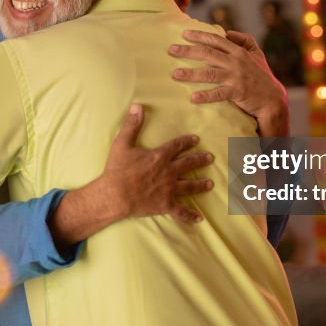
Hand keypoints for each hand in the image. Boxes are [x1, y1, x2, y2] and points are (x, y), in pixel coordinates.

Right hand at [98, 104, 213, 223]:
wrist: (115, 195)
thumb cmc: (117, 169)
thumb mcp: (122, 143)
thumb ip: (132, 125)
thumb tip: (138, 106)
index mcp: (159, 157)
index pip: (177, 146)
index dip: (187, 142)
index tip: (196, 139)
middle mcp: (168, 172)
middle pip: (188, 164)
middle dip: (200, 160)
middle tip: (210, 158)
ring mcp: (169, 189)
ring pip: (189, 186)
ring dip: (200, 185)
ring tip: (210, 184)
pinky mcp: (165, 205)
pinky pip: (180, 211)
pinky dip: (190, 215)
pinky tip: (199, 218)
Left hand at [169, 29, 289, 136]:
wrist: (273, 99)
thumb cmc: (262, 76)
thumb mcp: (257, 54)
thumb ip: (245, 40)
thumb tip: (228, 32)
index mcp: (239, 51)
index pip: (216, 40)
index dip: (200, 35)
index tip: (184, 33)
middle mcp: (236, 62)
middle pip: (207, 53)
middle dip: (188, 51)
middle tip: (171, 50)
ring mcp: (236, 77)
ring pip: (209, 73)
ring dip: (190, 73)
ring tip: (175, 74)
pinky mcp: (237, 92)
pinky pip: (218, 94)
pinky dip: (205, 95)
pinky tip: (193, 97)